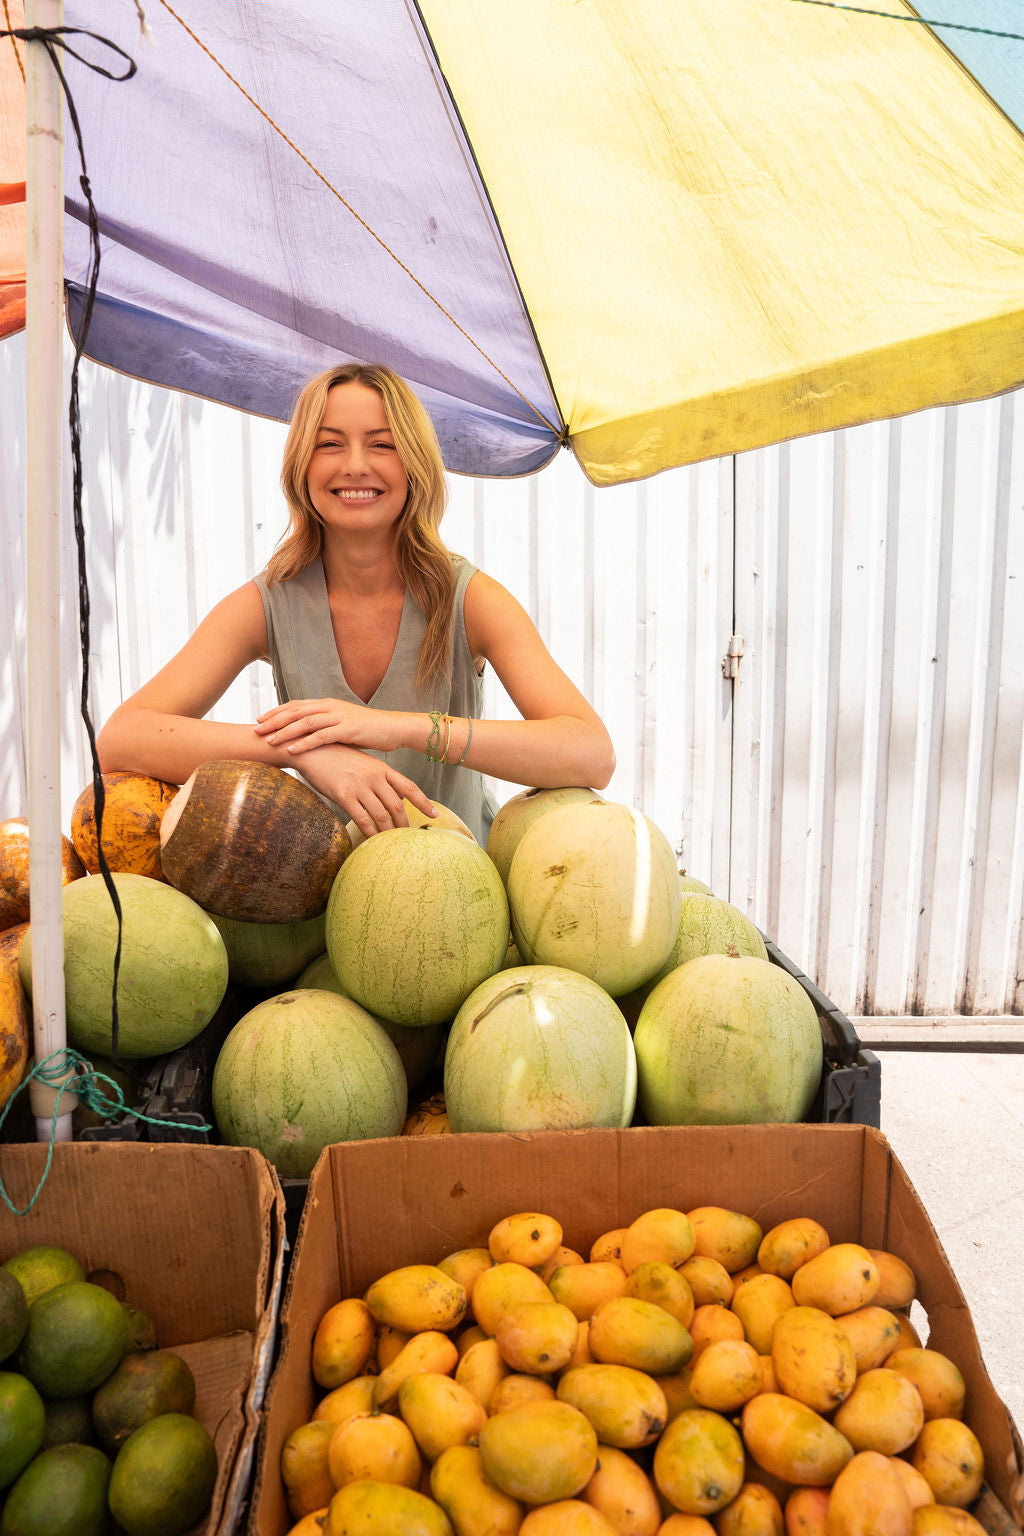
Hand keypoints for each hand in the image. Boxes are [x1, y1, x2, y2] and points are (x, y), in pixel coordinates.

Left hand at [255, 698, 398, 754]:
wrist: (394, 728)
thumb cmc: (368, 730)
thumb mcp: (342, 726)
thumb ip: (324, 729)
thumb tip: (306, 739)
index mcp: (327, 704)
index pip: (296, 705)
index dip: (276, 712)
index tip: (258, 720)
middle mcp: (330, 707)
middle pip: (295, 711)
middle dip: (274, 720)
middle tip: (255, 729)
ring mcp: (339, 716)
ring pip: (305, 722)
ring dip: (284, 732)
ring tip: (268, 740)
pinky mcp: (347, 729)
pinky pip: (321, 736)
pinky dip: (304, 743)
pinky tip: (291, 750)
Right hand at [296, 744, 436, 839]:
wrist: (312, 750)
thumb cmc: (337, 758)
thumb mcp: (363, 763)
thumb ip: (379, 778)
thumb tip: (394, 797)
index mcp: (382, 769)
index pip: (409, 787)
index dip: (424, 802)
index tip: (435, 815)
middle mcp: (374, 777)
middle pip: (397, 805)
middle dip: (403, 824)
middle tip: (406, 837)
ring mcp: (360, 786)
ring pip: (381, 815)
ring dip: (387, 832)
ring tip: (390, 843)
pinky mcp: (344, 795)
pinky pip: (362, 819)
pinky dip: (369, 833)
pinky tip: (371, 840)